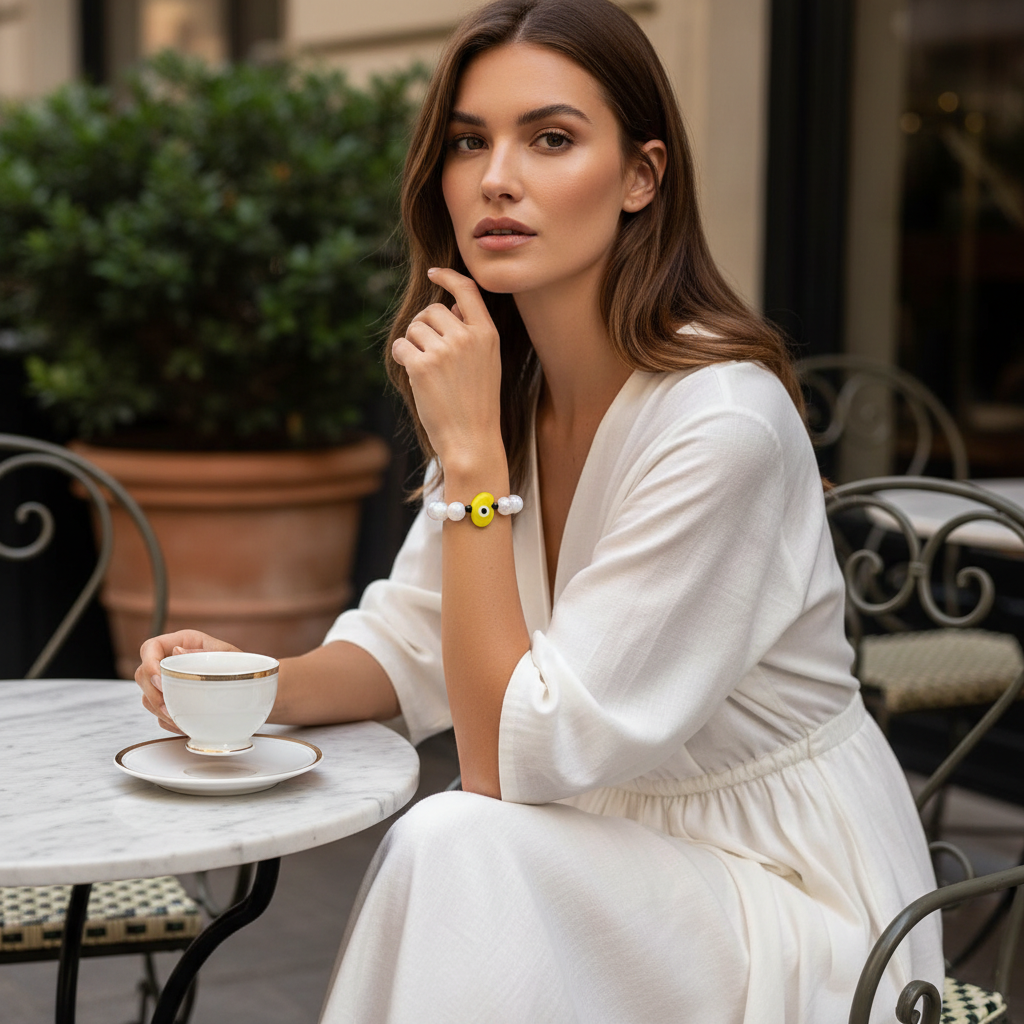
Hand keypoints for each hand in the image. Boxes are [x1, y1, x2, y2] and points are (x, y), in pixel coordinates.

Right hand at [135, 630, 239, 732]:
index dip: (148, 662)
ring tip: (177, 718)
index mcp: (184, 642)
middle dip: (152, 693)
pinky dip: (168, 722)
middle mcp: (172, 662)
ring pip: (147, 697)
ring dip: (158, 710)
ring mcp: (170, 684)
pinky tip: (184, 725)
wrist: (255, 690)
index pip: (150, 647)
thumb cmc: (245, 668)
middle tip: (167, 706)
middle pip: (142, 675)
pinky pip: (159, 714)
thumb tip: (176, 651)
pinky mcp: (173, 702)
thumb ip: (205, 652)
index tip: (159, 679)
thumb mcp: (231, 656)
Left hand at [391, 268, 503, 471]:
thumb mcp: (487, 363)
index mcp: (487, 334)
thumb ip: (472, 333)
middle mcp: (467, 337)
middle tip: (427, 351)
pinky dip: (402, 358)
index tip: (433, 274)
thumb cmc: (478, 404)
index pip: (467, 290)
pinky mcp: (422, 366)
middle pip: (431, 311)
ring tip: (426, 370)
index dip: (447, 277)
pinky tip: (414, 376)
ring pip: (414, 329)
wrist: (472, 440)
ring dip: (412, 345)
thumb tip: (449, 305)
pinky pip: (400, 346)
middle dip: (423, 327)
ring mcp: (445, 351)